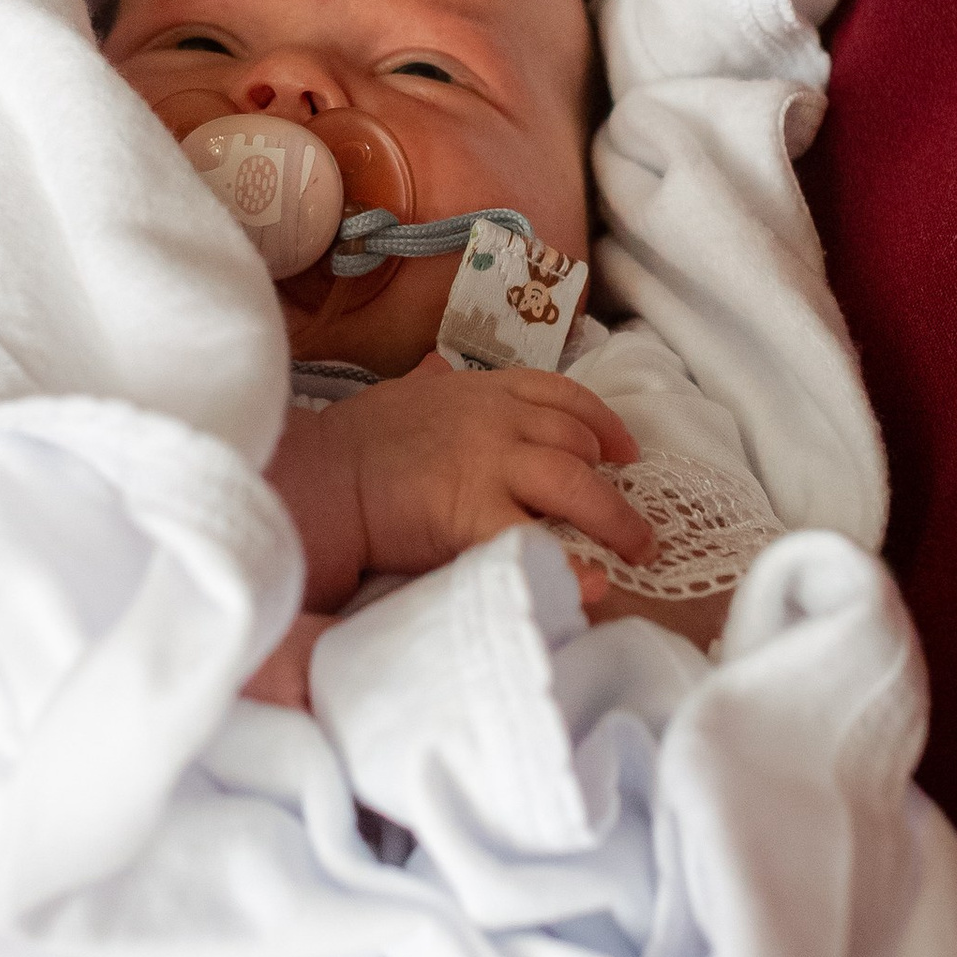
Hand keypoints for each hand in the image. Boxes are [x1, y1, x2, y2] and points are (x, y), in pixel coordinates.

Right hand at [270, 354, 653, 605]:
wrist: (320, 476)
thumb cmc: (354, 441)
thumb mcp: (404, 395)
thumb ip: (432, 386)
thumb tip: (438, 370)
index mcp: (481, 390)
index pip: (562, 395)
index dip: (603, 423)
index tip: (623, 449)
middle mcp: (496, 420)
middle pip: (579, 442)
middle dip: (616, 482)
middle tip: (636, 521)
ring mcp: (488, 463)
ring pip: (575, 484)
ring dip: (614, 520)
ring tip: (633, 552)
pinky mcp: (471, 510)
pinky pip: (535, 539)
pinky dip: (571, 564)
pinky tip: (593, 586)